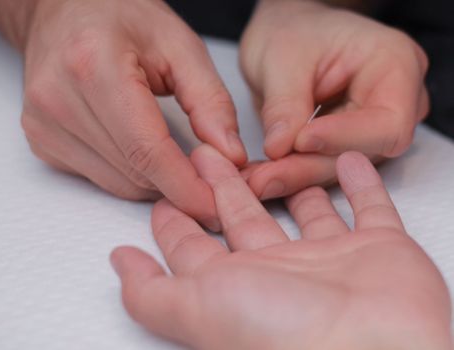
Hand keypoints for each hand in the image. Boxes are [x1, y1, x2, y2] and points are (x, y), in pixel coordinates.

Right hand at [17, 0, 246, 227]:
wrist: (63, 11)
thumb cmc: (119, 17)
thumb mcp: (180, 45)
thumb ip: (210, 101)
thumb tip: (230, 156)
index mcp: (94, 65)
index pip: (146, 150)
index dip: (185, 186)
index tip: (214, 203)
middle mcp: (58, 99)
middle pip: (134, 172)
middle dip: (177, 186)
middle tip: (207, 178)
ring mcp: (44, 125)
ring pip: (118, 183)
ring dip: (154, 182)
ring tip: (177, 159)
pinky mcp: (42, 142)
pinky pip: (99, 178)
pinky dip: (129, 174)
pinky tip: (141, 150)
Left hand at [111, 146, 451, 349]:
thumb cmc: (287, 336)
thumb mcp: (198, 307)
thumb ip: (152, 291)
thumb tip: (117, 264)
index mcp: (237, 285)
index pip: (196, 246)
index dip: (177, 220)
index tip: (164, 191)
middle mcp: (280, 273)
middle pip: (245, 219)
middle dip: (223, 186)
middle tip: (205, 155)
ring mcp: (330, 260)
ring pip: (305, 211)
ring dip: (290, 184)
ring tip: (272, 155)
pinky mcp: (378, 249)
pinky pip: (369, 207)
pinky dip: (360, 184)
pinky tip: (346, 162)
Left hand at [239, 0, 428, 199]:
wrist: (287, 34)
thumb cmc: (292, 31)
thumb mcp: (281, 58)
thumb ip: (284, 103)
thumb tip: (280, 148)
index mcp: (395, 65)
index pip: (386, 122)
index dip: (343, 138)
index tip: (300, 141)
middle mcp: (395, 102)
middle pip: (363, 152)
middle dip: (309, 166)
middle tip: (264, 177)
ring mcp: (372, 126)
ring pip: (340, 165)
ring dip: (296, 175)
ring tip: (256, 179)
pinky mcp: (347, 143)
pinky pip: (324, 165)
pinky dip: (293, 171)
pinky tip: (264, 176)